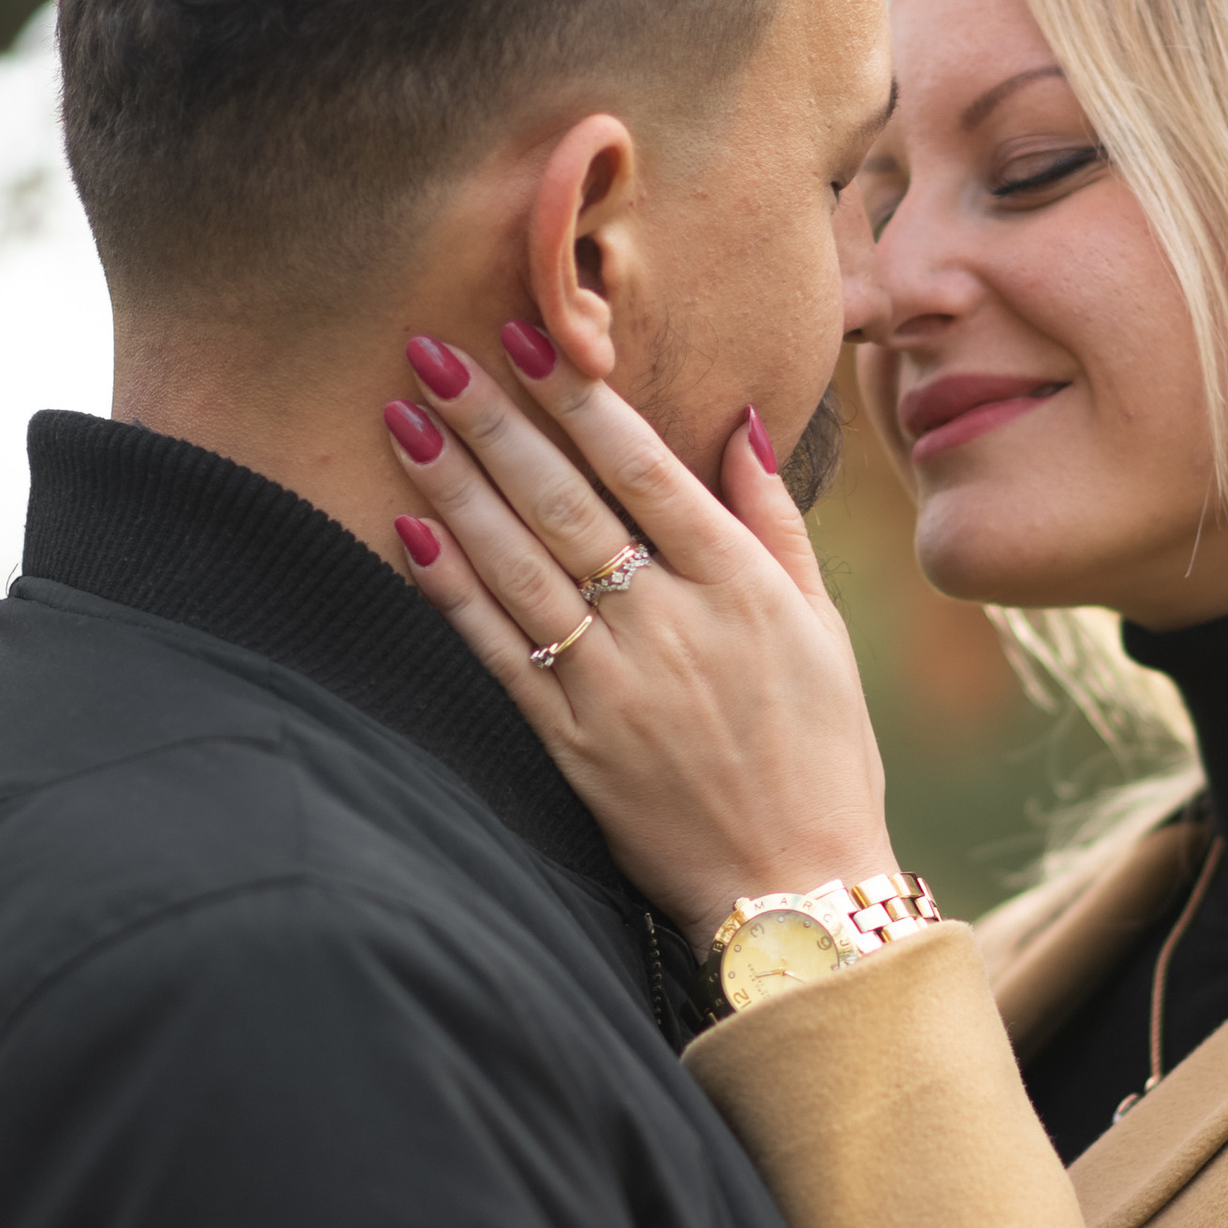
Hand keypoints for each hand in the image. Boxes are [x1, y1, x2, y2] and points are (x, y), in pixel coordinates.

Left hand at [383, 334, 895, 947]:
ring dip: (454, 488)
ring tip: (404, 419)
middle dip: (491, 420)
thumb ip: (774, 523)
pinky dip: (451, 592)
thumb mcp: (824, 630)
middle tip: (428, 350)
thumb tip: (740, 423)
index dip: (578, 398)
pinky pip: (499, 652)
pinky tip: (407, 531)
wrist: (796, 893)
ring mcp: (616, 686)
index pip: (643, 468)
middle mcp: (672, 625)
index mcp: (739, 587)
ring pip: (519, 567)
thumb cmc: (823, 756)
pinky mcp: (573, 745)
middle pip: (564, 503)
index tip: (528, 334)